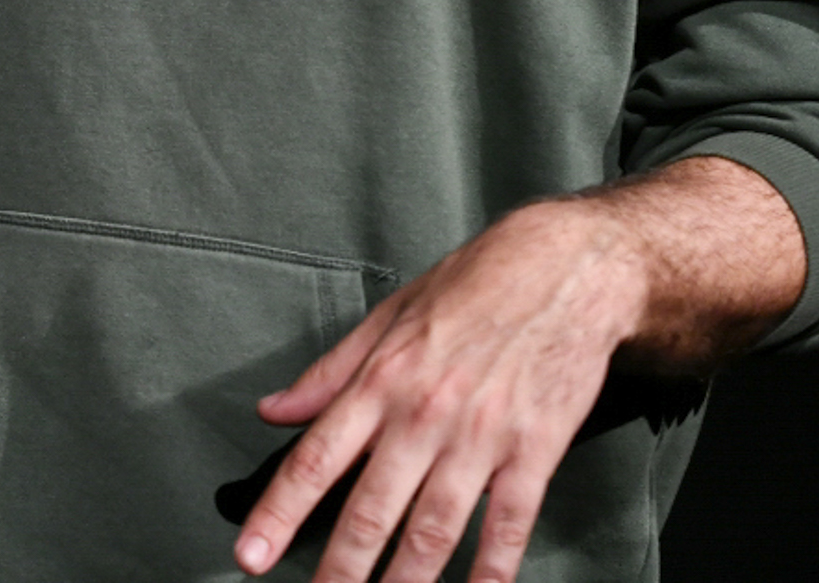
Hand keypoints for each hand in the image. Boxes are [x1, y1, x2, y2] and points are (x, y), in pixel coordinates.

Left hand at [232, 199, 642, 582]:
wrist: (567, 267)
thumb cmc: (477, 284)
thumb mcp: (390, 315)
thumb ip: (330, 372)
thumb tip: (276, 410)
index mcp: (382, 379)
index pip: (316, 458)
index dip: (278, 513)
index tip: (251, 554)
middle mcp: (424, 413)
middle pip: (370, 509)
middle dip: (339, 569)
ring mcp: (481, 436)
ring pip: (433, 529)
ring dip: (406, 581)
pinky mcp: (535, 450)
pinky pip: (508, 523)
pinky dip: (491, 569)